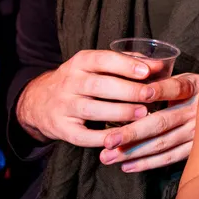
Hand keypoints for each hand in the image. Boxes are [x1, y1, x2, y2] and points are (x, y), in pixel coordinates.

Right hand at [16, 49, 169, 145]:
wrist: (39, 102)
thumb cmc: (80, 80)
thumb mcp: (95, 66)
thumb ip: (126, 62)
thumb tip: (159, 65)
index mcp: (79, 62)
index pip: (102, 60)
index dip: (125, 65)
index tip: (147, 71)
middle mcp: (68, 82)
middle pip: (99, 86)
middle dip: (128, 91)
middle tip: (151, 95)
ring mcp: (63, 106)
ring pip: (92, 110)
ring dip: (120, 112)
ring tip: (143, 114)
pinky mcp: (62, 129)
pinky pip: (83, 136)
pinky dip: (102, 138)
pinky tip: (122, 137)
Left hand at [99, 74, 198, 172]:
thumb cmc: (196, 91)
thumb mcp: (186, 78)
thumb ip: (163, 80)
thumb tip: (131, 78)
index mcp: (193, 87)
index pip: (175, 88)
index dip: (159, 90)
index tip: (140, 94)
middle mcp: (197, 110)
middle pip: (162, 122)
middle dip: (132, 133)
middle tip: (108, 140)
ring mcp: (198, 131)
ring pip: (162, 143)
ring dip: (133, 152)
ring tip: (108, 156)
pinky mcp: (196, 148)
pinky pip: (169, 158)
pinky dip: (147, 163)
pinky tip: (126, 165)